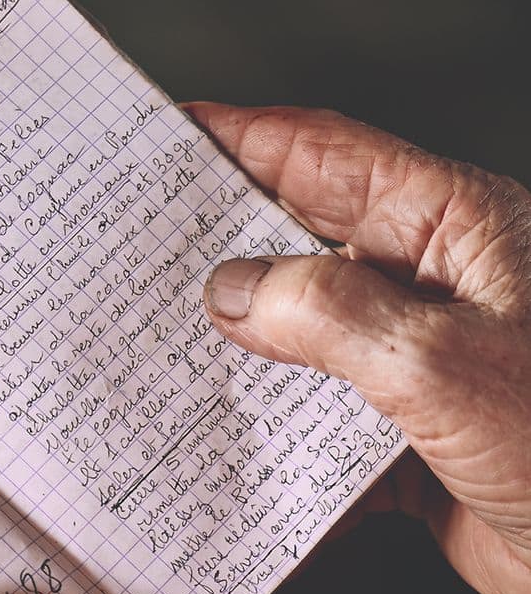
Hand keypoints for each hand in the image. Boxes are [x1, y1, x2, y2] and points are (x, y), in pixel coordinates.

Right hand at [188, 103, 530, 593]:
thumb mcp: (445, 363)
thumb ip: (330, 317)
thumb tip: (234, 291)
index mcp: (455, 230)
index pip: (326, 158)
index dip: (241, 139)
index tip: (168, 136)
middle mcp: (430, 288)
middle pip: (300, 247)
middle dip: (219, 252)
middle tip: (140, 257)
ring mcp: (416, 363)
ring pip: (301, 344)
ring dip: (239, 359)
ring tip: (164, 360)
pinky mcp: (406, 437)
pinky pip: (318, 428)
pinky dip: (275, 445)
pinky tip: (234, 457)